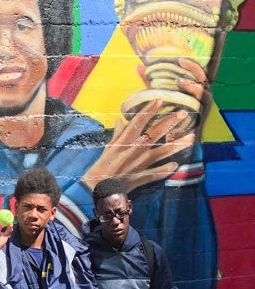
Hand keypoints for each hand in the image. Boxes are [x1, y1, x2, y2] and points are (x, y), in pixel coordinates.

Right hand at [84, 60, 207, 190]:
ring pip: (160, 152)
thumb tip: (120, 120)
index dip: (149, 110)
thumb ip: (117, 134)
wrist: (97, 188)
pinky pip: (156, 173)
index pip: (137, 122)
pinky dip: (165, 170)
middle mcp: (133, 150)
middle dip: (169, 123)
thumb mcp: (108, 148)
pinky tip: (175, 165)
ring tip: (191, 138)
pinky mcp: (140, 177)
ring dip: (176, 146)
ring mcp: (138, 164)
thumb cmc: (102, 166)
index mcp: (123, 142)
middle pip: (153, 134)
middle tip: (183, 113)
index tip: (160, 100)